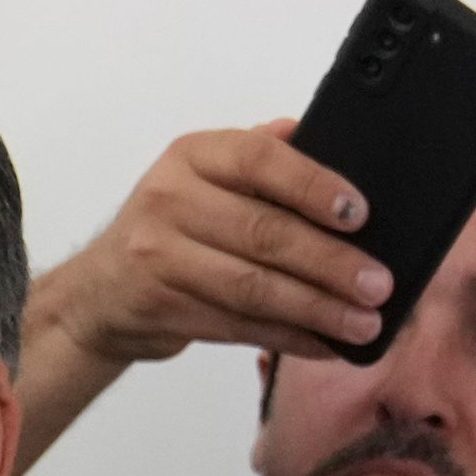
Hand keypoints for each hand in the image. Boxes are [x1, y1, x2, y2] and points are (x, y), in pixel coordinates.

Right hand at [36, 121, 391, 369]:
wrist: (97, 295)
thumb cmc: (167, 230)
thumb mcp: (201, 177)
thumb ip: (255, 155)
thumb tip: (318, 132)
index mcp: (192, 156)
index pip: (259, 159)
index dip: (312, 185)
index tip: (359, 213)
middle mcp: (170, 200)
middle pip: (263, 232)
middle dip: (329, 262)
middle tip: (378, 285)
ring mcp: (161, 257)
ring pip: (253, 287)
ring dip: (316, 310)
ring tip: (363, 323)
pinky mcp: (162, 308)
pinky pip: (239, 326)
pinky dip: (288, 337)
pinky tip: (326, 343)